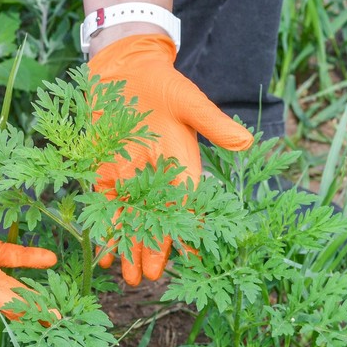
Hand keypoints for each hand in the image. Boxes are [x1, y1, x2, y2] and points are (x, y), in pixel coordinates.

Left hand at [88, 34, 253, 285]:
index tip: (188, 256)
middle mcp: (156, 178)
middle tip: (148, 277)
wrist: (127, 69)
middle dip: (152, 248)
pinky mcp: (105, 172)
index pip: (186, 204)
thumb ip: (211, 124)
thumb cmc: (163, 83)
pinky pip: (104, 205)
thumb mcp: (189, 101)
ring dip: (127, 247)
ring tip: (125, 277)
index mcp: (182, 166)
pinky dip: (103, 227)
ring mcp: (130, 177)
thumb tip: (244, 144)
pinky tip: (102, 251)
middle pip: (155, 219)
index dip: (186, 230)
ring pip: (129, 219)